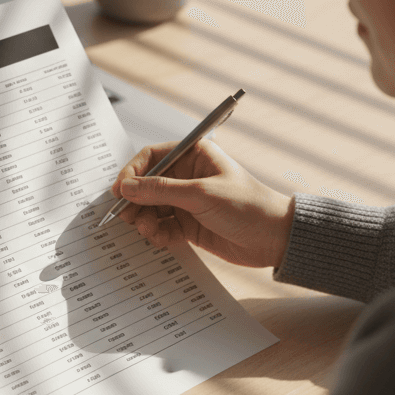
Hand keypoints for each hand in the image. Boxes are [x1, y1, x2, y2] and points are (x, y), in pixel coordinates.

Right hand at [110, 139, 294, 268]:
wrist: (274, 239)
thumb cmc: (248, 206)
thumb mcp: (201, 194)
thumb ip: (160, 191)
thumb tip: (127, 188)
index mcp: (194, 155)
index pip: (151, 157)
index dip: (132, 173)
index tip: (120, 191)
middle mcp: (187, 176)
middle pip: (146, 184)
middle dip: (135, 201)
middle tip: (128, 216)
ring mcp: (187, 201)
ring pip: (151, 207)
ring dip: (144, 219)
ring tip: (149, 229)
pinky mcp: (189, 224)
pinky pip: (161, 226)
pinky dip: (157, 233)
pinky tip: (162, 238)